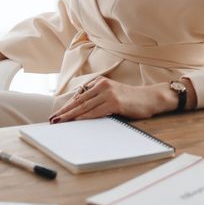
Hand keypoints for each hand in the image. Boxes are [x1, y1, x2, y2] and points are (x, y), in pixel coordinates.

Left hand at [50, 76, 182, 122]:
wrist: (150, 98)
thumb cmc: (131, 100)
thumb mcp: (112, 95)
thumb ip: (99, 100)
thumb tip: (82, 111)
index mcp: (101, 83)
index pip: (80, 96)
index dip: (67, 106)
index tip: (57, 114)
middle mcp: (103, 86)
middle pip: (79, 101)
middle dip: (65, 111)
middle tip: (53, 119)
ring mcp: (108, 94)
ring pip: (85, 107)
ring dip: (71, 115)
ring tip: (60, 122)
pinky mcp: (115, 102)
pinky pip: (96, 111)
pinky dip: (85, 117)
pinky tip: (77, 121)